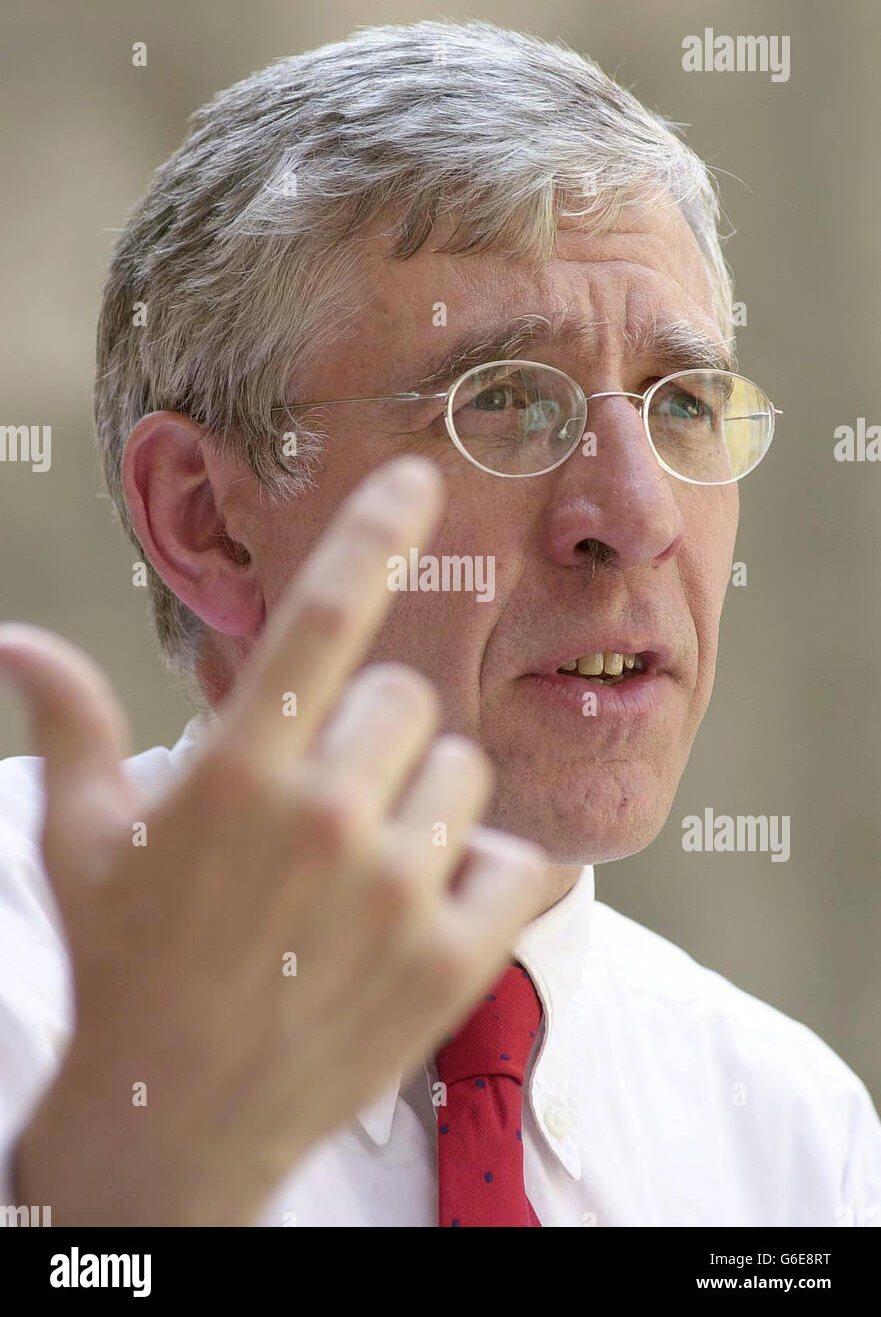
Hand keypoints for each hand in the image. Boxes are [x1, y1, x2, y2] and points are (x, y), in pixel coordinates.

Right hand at [0, 455, 546, 1224]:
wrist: (177, 1121)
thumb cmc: (124, 966)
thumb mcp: (81, 842)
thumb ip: (69, 725)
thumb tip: (14, 639)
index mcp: (238, 772)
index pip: (322, 617)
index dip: (373, 531)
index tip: (417, 476)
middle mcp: (326, 816)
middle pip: (406, 701)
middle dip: (370, 737)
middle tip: (322, 808)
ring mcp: (398, 891)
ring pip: (464, 775)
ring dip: (424, 805)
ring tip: (363, 871)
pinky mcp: (455, 960)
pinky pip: (521, 861)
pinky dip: (492, 872)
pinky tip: (433, 903)